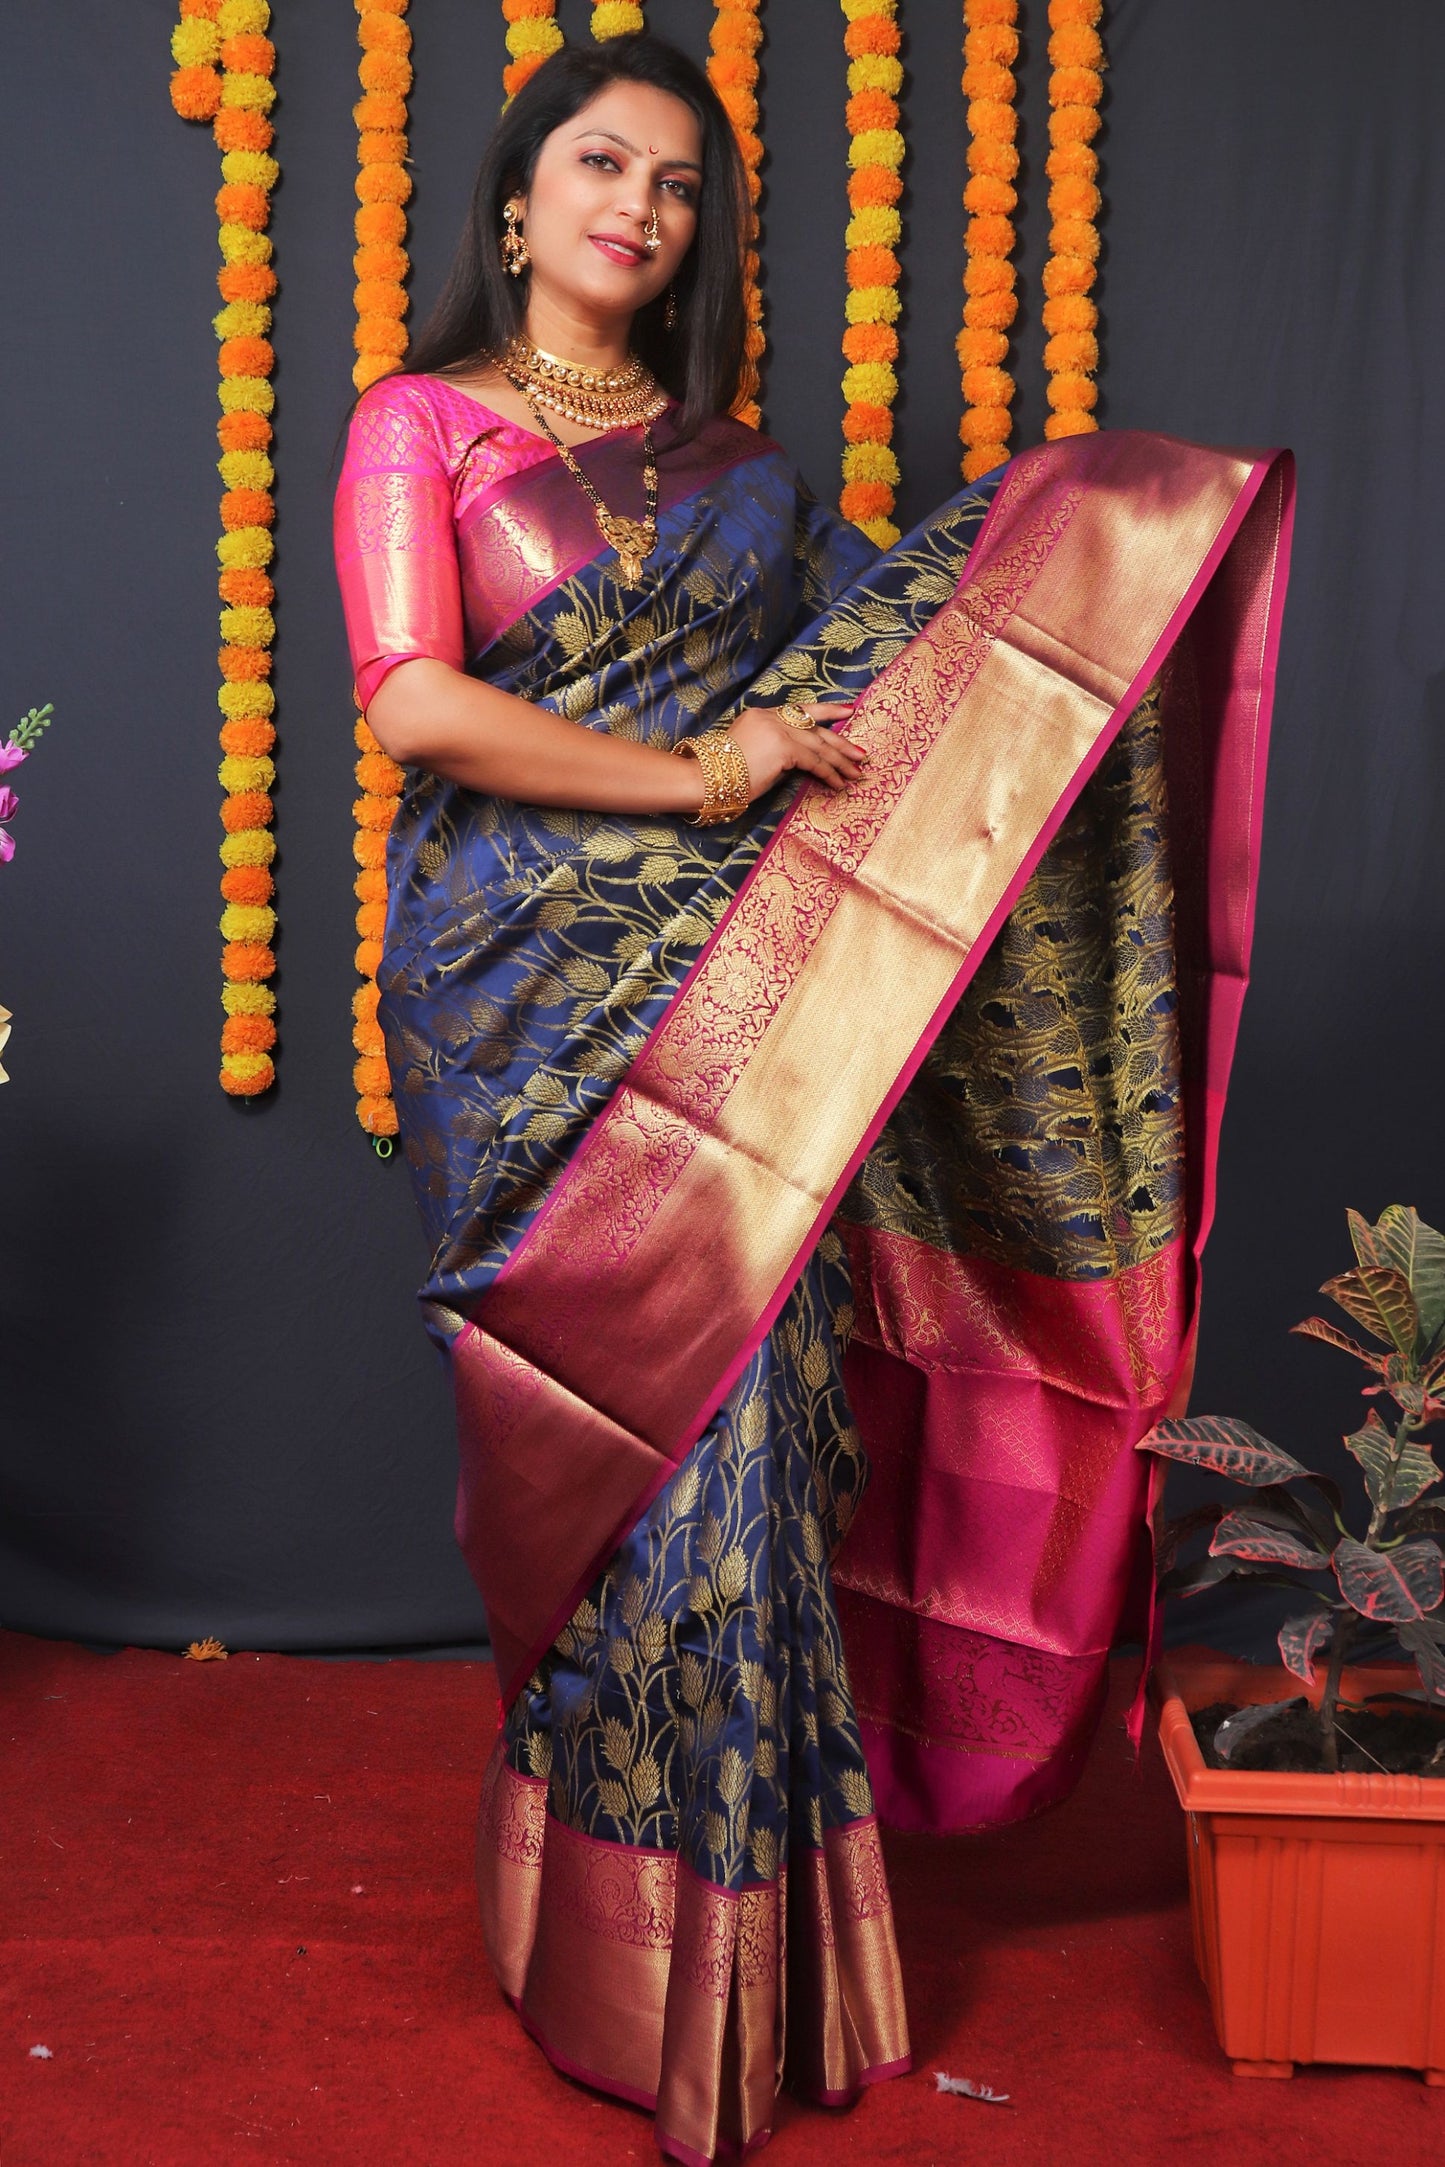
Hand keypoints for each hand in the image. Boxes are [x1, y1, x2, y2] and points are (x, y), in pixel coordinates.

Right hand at [726, 702, 869, 800]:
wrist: (704, 777)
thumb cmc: (722, 774)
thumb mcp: (752, 754)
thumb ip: (776, 751)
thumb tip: (798, 762)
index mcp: (762, 715)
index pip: (801, 710)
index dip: (827, 711)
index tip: (848, 711)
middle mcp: (771, 717)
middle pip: (815, 727)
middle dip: (841, 741)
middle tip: (861, 753)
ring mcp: (777, 730)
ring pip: (818, 744)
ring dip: (840, 761)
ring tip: (856, 773)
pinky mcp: (782, 747)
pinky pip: (813, 761)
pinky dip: (828, 773)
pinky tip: (838, 783)